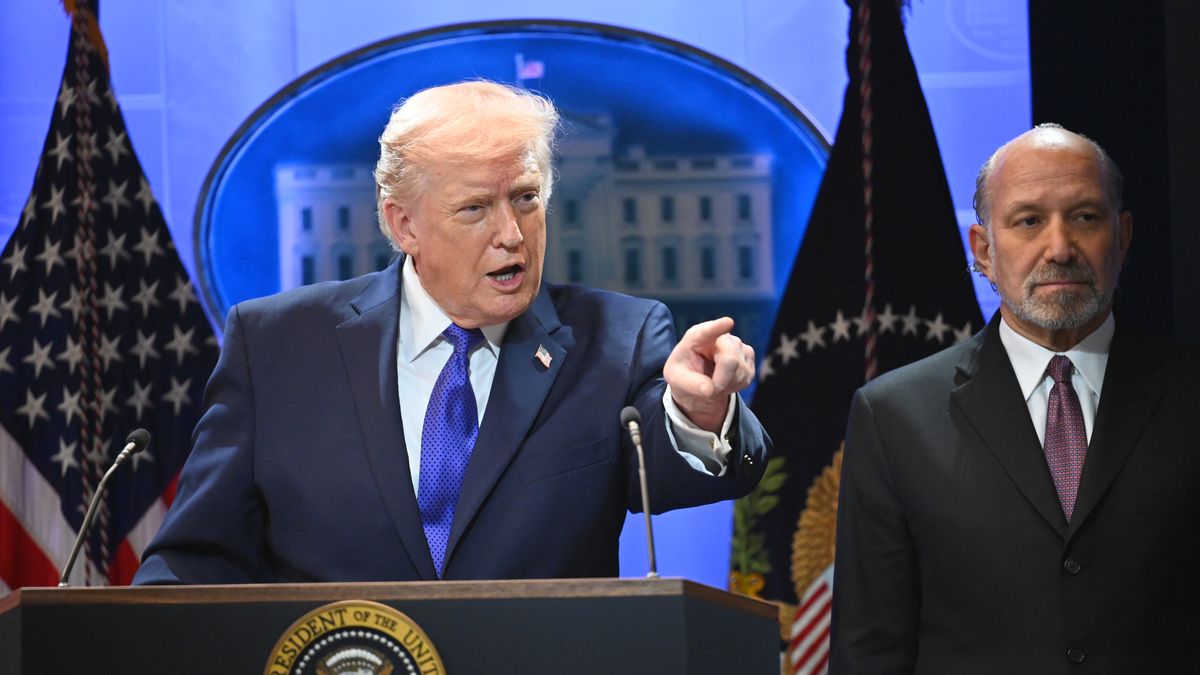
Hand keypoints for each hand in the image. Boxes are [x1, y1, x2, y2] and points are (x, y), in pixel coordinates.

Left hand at [664, 316, 754, 432]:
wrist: (696, 377)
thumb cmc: (684, 373)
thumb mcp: (677, 379)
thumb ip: (691, 384)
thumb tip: (709, 390)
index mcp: (696, 336)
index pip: (707, 331)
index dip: (718, 327)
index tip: (728, 322)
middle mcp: (720, 336)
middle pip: (730, 360)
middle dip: (721, 381)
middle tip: (709, 390)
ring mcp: (737, 344)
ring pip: (740, 371)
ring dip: (726, 385)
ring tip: (714, 383)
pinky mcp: (748, 355)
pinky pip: (747, 377)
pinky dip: (735, 386)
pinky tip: (725, 382)